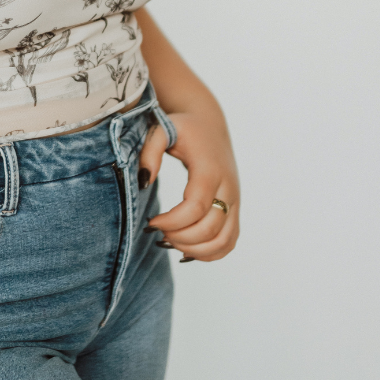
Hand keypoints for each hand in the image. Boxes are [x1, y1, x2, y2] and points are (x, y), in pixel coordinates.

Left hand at [140, 109, 239, 261]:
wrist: (209, 125)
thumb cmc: (183, 128)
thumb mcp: (161, 129)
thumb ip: (149, 152)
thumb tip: (144, 181)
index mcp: (210, 169)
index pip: (196, 207)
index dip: (172, 222)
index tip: (151, 222)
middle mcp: (228, 188)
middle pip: (210, 229)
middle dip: (180, 238)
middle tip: (157, 231)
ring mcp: (235, 201)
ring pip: (223, 241)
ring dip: (195, 250)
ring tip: (169, 241)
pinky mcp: (235, 210)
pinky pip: (229, 242)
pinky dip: (210, 253)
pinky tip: (186, 249)